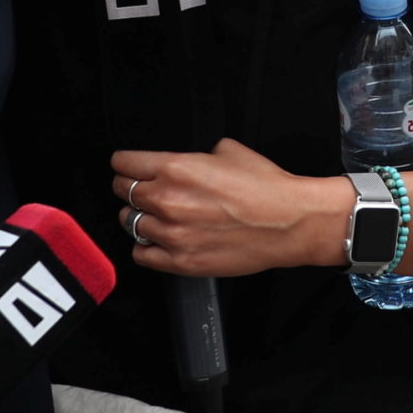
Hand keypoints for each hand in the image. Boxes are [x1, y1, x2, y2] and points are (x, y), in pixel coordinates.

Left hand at [111, 139, 349, 276]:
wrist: (290, 222)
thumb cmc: (266, 188)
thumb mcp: (228, 151)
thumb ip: (195, 155)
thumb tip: (185, 161)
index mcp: (176, 168)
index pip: (123, 164)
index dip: (125, 164)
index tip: (128, 167)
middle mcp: (167, 200)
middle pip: (121, 192)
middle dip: (130, 188)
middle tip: (144, 191)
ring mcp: (172, 234)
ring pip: (129, 223)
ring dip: (140, 218)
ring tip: (157, 216)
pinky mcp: (180, 262)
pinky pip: (141, 254)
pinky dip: (146, 246)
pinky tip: (160, 240)